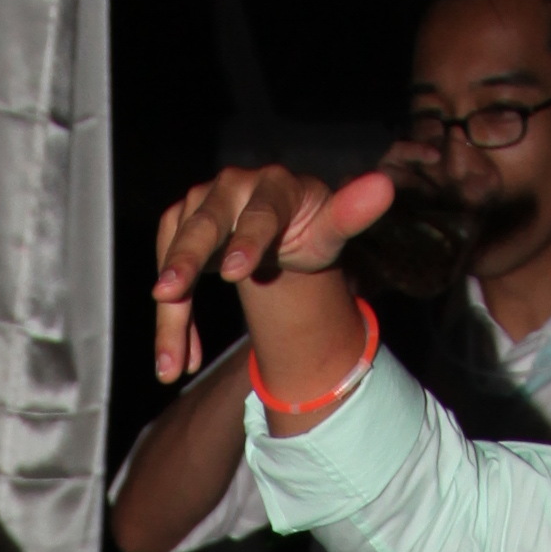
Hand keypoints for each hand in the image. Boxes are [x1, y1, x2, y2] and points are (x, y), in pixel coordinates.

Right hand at [148, 159, 396, 386]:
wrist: (278, 229)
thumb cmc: (307, 229)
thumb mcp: (332, 228)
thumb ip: (352, 213)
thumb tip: (384, 188)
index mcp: (274, 187)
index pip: (262, 214)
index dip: (248, 240)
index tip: (234, 273)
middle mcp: (231, 188)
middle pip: (203, 226)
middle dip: (184, 260)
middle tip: (166, 294)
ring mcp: (199, 207)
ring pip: (175, 257)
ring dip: (171, 314)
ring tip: (171, 365)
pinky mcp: (177, 230)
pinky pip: (168, 279)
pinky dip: (172, 322)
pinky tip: (182, 361)